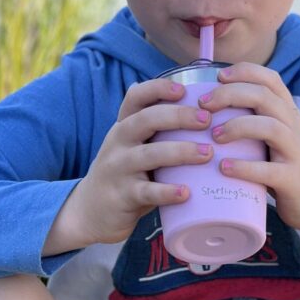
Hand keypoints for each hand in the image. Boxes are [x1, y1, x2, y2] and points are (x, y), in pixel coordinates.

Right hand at [64, 77, 214, 245]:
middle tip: (206, 120)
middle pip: (146, 120)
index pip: (136, 97)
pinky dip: (168, 192)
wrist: (92, 211)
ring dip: (182, 152)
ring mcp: (119, 169)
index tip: (184, 90)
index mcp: (123, 126)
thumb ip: (152, 127)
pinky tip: (186, 193)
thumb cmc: (124, 173)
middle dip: (179, 116)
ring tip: (207, 153)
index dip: (159, 89)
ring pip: (150, 154)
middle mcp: (118, 142)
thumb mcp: (131, 145)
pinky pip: (148, 191)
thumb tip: (186, 96)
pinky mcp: (123, 196)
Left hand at [198, 63, 299, 236]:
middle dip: (230, 95)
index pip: (271, 79)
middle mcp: (294, 126)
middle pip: (264, 97)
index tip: (218, 76)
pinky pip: (268, 170)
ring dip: (237, 126)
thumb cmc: (288, 163)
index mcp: (288, 112)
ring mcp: (295, 152)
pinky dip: (244, 167)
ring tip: (215, 136)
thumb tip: (209, 109)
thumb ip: (255, 119)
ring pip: (269, 127)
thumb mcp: (278, 134)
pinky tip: (224, 168)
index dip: (244, 71)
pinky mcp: (292, 179)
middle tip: (204, 105)